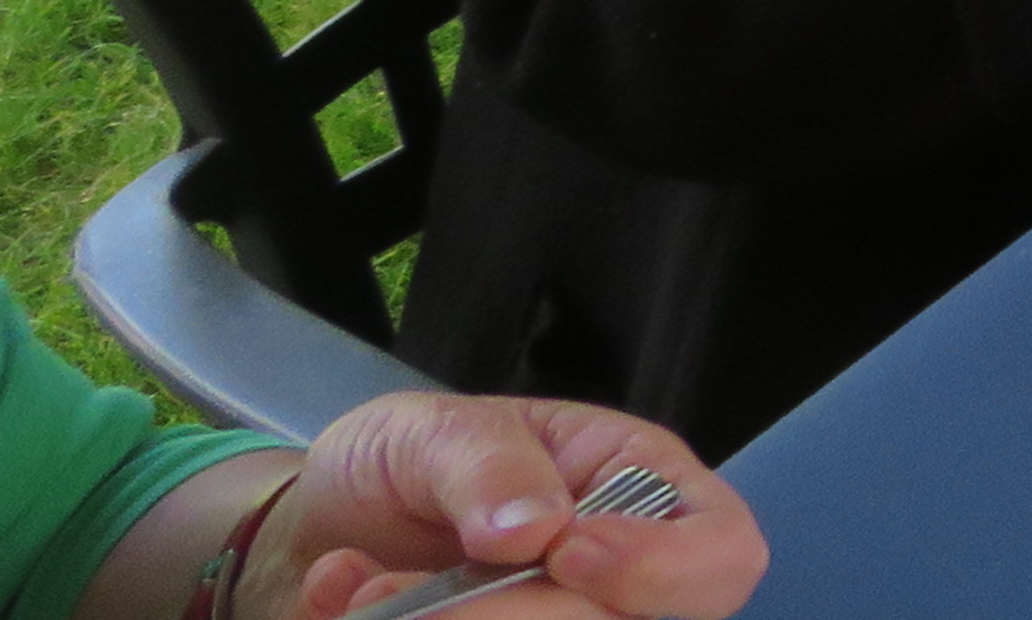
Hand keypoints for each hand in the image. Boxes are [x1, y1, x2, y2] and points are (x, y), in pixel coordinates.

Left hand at [254, 395, 761, 619]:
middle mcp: (617, 584)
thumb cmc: (397, 464)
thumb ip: (487, 464)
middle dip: (509, 613)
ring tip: (361, 594)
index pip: (721, 553)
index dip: (664, 569)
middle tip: (398, 593)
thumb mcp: (432, 430)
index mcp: (638, 494)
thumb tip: (538, 528)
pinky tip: (345, 607)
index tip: (568, 552)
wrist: (309, 536)